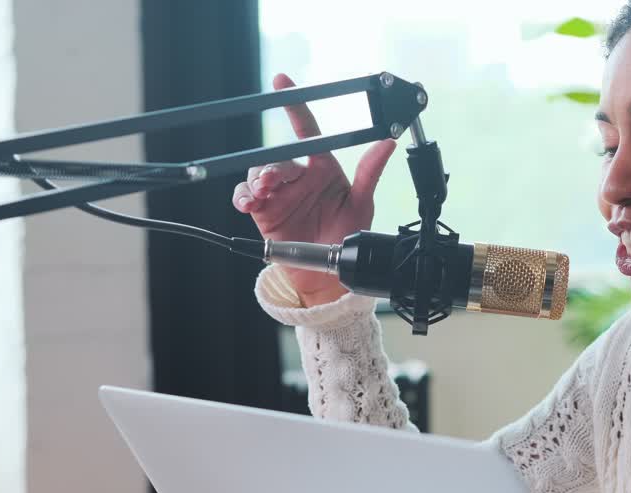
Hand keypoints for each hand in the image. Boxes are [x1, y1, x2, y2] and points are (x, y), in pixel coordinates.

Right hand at [232, 73, 398, 306]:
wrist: (328, 272)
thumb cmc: (346, 233)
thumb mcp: (362, 204)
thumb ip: (370, 172)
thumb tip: (387, 144)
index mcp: (322, 169)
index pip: (307, 132)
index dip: (295, 107)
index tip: (282, 82)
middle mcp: (299, 177)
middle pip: (278, 159)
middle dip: (273, 166)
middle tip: (274, 181)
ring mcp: (279, 193)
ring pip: (259, 173)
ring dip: (258, 180)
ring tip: (264, 193)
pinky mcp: (262, 210)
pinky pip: (244, 194)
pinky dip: (243, 195)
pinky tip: (249, 202)